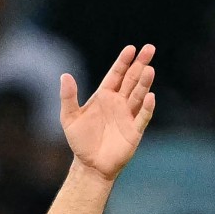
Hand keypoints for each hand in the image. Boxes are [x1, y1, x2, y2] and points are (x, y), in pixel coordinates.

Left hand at [60, 45, 156, 181]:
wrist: (89, 165)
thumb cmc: (80, 141)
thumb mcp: (69, 117)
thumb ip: (68, 97)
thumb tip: (64, 75)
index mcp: (104, 96)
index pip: (116, 75)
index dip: (123, 62)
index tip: (131, 49)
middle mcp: (119, 103)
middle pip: (131, 80)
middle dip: (140, 64)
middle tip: (150, 48)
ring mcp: (128, 115)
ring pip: (138, 95)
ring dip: (144, 82)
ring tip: (149, 69)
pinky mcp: (134, 131)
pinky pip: (142, 116)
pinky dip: (146, 107)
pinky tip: (150, 96)